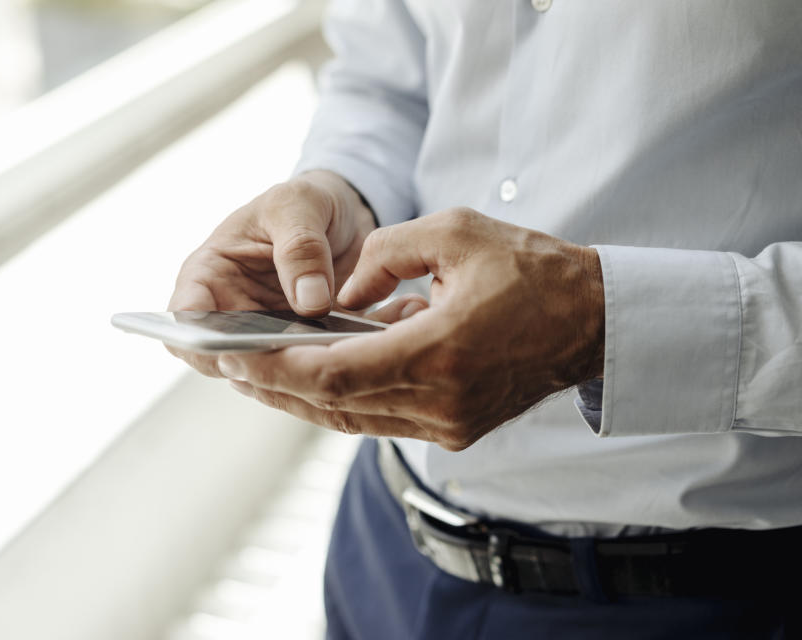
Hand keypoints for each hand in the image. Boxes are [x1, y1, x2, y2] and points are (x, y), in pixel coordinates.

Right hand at [168, 170, 376, 375]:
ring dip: (299, 369)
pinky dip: (332, 364)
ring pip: (271, 372)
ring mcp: (269, 336)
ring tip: (334, 349)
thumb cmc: (303, 202)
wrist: (344, 214)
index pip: (183, 320)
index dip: (196, 340)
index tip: (232, 345)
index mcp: (210, 275)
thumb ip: (301, 247)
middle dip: (256, 364)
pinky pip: (313, 368)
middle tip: (296, 355)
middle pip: (225, 358)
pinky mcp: (306, 347)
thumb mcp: (298, 205)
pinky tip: (358, 348)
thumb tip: (309, 303)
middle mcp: (233, 313)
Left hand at [217, 208, 604, 450]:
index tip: (234, 357)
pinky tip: (315, 376)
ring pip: (353, 419)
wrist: (592, 322)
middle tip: (231, 366)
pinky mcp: (455, 430)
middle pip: (333, 406)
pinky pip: (381, 417)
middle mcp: (440, 403)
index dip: (276, 369)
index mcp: (438, 354)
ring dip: (304, 397)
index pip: (332, 375)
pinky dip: (343, 399)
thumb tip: (336, 292)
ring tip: (261, 373)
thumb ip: (383, 257)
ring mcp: (449, 425)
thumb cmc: (530, 270)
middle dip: (277, 385)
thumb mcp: (454, 233)